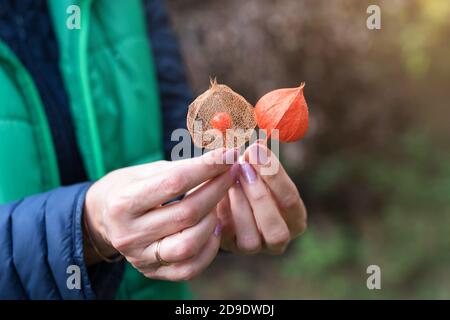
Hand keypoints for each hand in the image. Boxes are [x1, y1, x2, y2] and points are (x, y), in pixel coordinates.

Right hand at [83, 148, 238, 280]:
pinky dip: (209, 248)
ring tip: (218, 203)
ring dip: (213, 220)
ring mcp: (140, 256)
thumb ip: (183, 168)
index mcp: (123, 202)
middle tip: (231, 174)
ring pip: (190, 244)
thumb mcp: (148, 171)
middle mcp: (129, 233)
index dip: (207, 167)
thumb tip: (223, 158)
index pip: (174, 182)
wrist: (103, 217)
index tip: (228, 154)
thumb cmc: (130, 187)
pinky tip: (214, 228)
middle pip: (187, 213)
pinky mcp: (152, 271)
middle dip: (217, 189)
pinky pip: (189, 267)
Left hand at [218, 142, 306, 253]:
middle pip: (276, 229)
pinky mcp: (230, 247)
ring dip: (238, 206)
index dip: (274, 176)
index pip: (290, 200)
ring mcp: (254, 246)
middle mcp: (279, 238)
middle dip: (258, 196)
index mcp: (295, 218)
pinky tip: (217, 192)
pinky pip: (226, 238)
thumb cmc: (249, 176)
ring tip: (228, 178)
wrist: (226, 192)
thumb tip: (257, 146)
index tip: (256, 150)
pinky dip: (222, 215)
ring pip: (251, 239)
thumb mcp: (258, 167)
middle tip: (242, 166)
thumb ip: (260, 159)